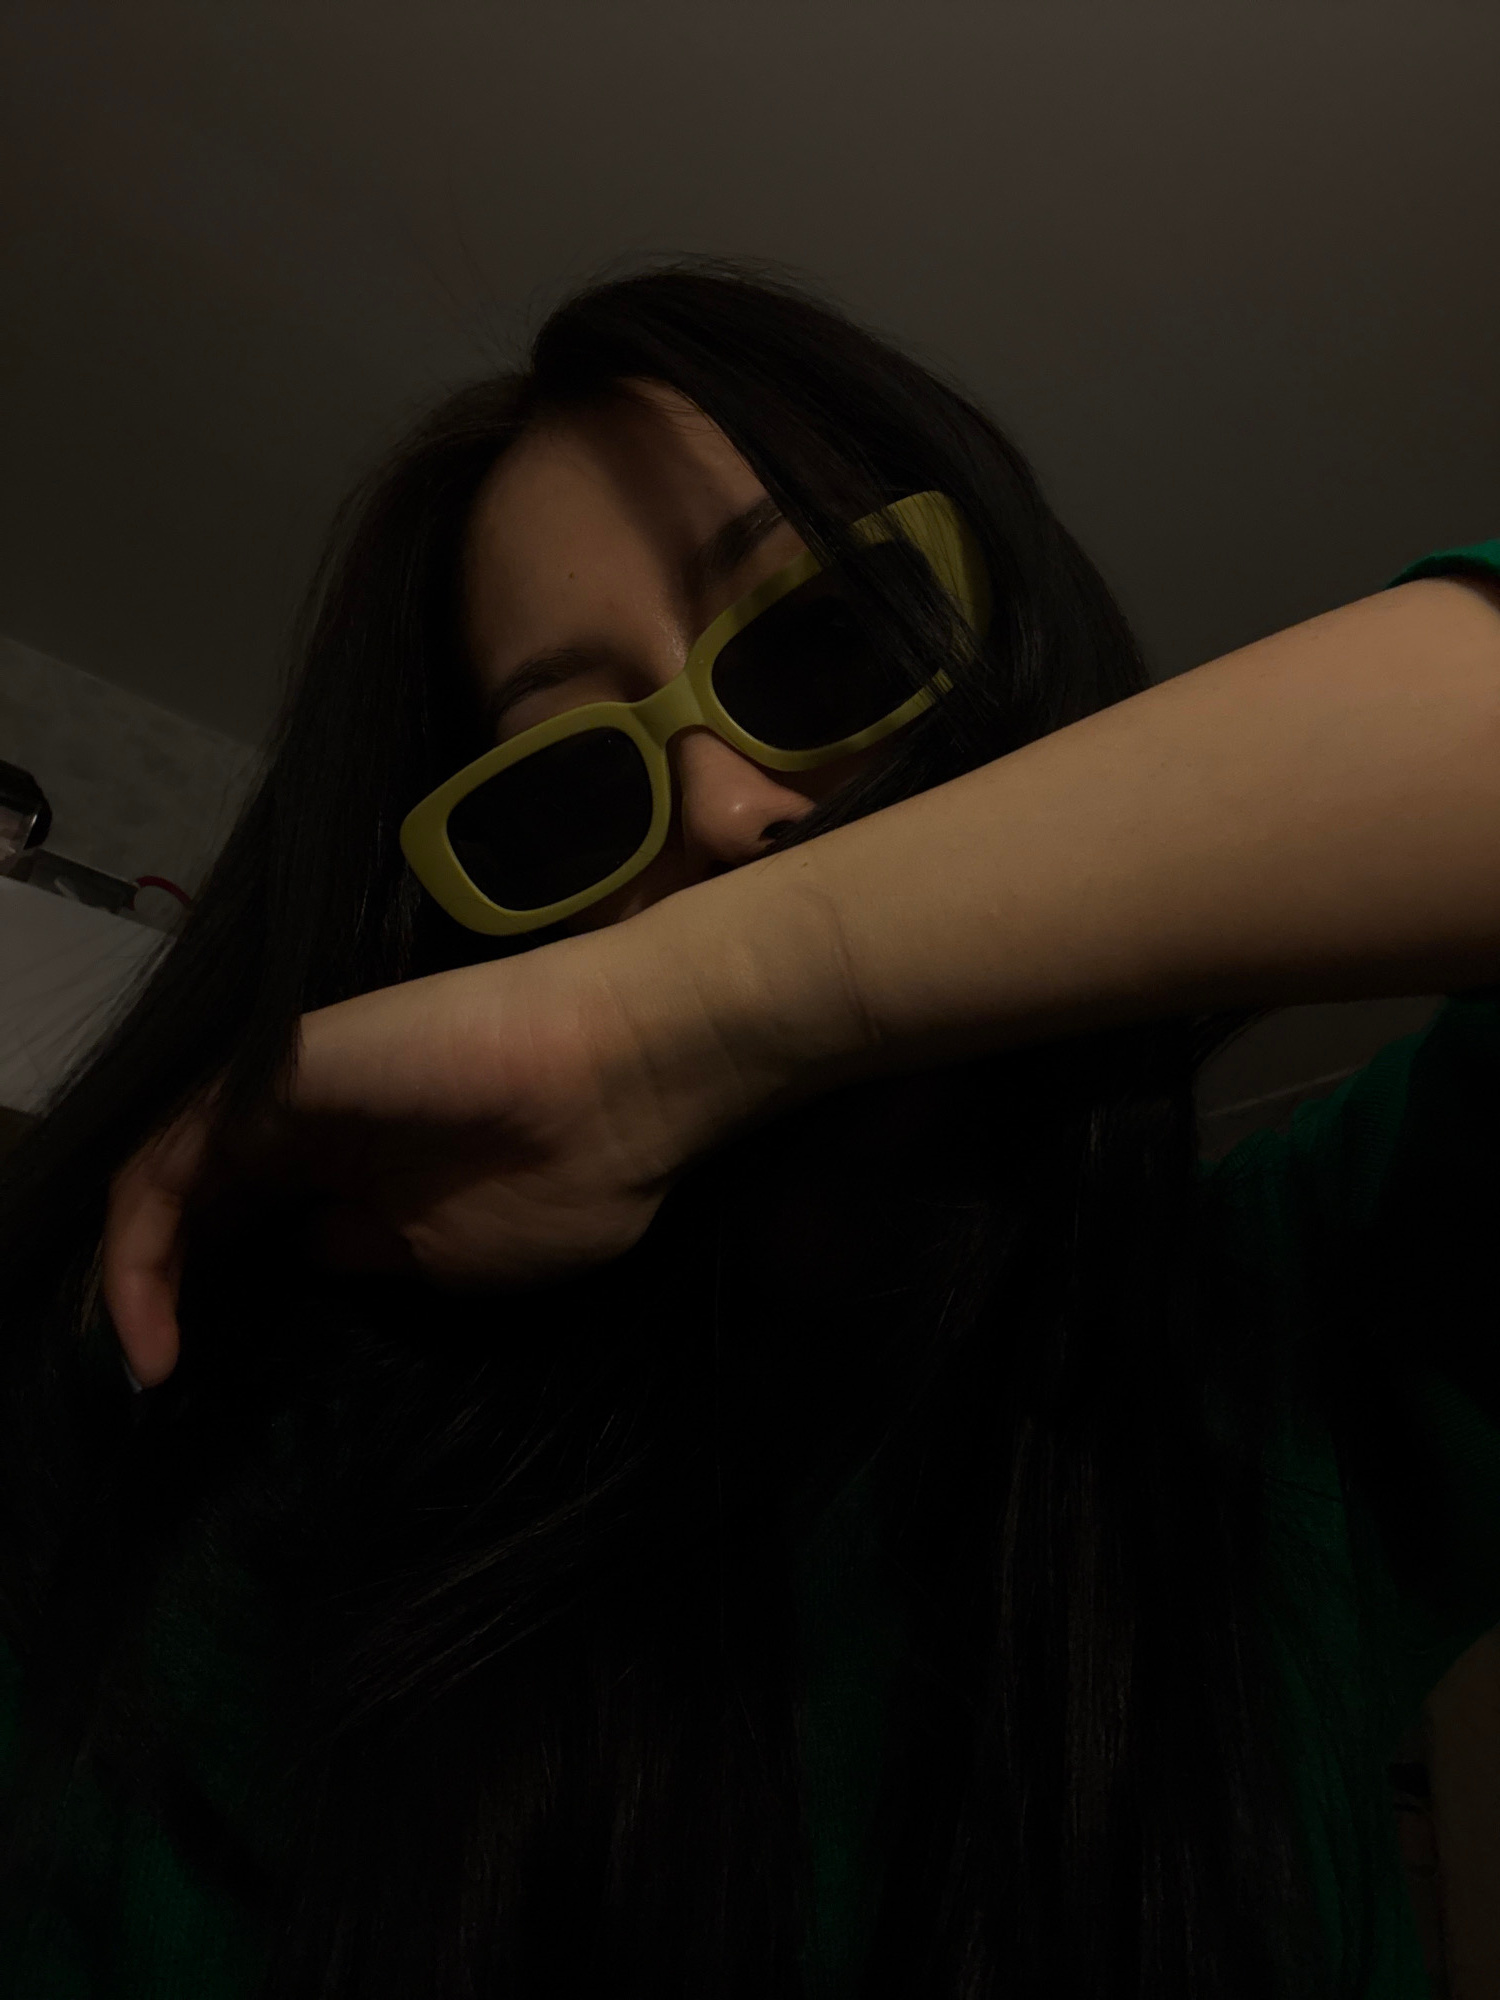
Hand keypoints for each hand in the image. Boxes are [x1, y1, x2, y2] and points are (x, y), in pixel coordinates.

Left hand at [101, 878, 858, 1387]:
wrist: (623, 1085)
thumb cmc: (567, 1177)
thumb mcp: (453, 1258)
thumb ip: (368, 1252)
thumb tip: (308, 1248)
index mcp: (357, 1167)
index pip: (247, 1223)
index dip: (204, 1293)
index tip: (187, 1375)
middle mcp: (311, 1126)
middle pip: (196, 1200)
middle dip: (155, 1284)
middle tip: (145, 1367)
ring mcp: (287, 1097)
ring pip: (168, 1177)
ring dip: (134, 1269)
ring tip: (138, 1351)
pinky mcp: (273, 1075)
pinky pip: (173, 1152)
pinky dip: (140, 1232)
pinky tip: (144, 1301)